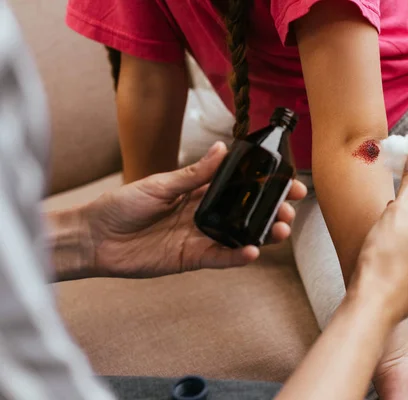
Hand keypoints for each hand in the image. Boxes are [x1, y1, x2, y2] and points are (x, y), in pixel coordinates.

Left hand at [82, 141, 306, 277]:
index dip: (264, 186)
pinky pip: (220, 258)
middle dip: (271, 211)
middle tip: (289, 210)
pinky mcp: (192, 259)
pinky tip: (254, 251)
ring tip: (280, 230)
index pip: (239, 188)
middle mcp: (205, 215)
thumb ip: (194, 173)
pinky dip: (237, 256)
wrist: (94, 236)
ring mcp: (200, 238)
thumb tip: (223, 149)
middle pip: (246, 214)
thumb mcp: (160, 183)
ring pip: (239, 237)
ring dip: (262, 234)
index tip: (288, 182)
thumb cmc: (121, 205)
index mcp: (199, 192)